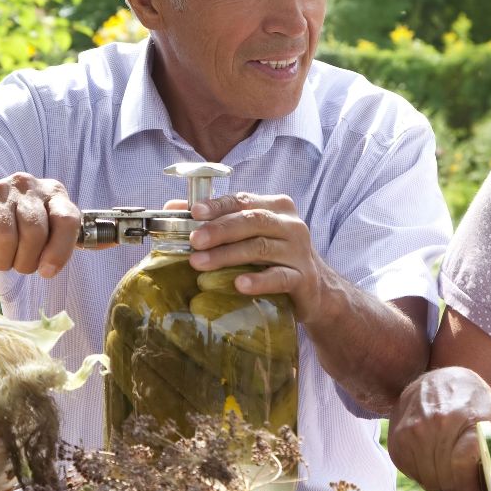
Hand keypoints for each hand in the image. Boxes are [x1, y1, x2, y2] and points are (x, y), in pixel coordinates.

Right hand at [0, 172, 80, 276]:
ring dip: (3, 260)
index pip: (67, 219)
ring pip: (7, 237)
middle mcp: (28, 185)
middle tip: (19, 264)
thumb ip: (71, 237)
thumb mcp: (46, 227)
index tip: (47, 271)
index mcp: (53, 193)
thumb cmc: (14, 226)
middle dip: (27, 260)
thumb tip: (114, 242)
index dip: (59, 251)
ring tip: (0, 258)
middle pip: (36, 232)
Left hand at [180, 192, 332, 318]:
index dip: (218, 205)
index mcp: (277, 207)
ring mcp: (299, 251)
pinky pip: (280, 278)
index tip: (194, 212)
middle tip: (194, 241)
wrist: (316, 290)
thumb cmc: (276, 257)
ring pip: (261, 248)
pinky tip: (240, 285)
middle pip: (252, 221)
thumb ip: (219, 220)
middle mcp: (291, 225)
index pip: (243, 200)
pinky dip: (259, 280)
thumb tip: (173, 207)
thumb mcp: (250, 235)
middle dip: (220, 230)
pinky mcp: (304, 278)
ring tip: (201, 264)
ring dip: (228, 255)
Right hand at [387, 367, 490, 490]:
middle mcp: (437, 424)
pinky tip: (439, 470)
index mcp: (467, 417)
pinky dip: (427, 478)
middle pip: (446, 480)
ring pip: (429, 481)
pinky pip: (413, 474)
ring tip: (455, 483)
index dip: (472, 489)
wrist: (438, 379)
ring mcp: (413, 432)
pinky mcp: (397, 440)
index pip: (463, 469)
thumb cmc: (473, 399)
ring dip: (443, 488)